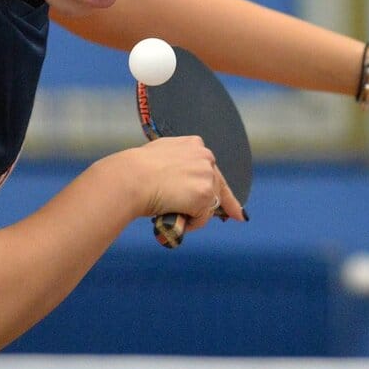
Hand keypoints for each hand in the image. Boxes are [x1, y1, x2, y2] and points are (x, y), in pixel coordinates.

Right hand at [99, 136, 245, 231]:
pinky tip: (174, 215)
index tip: (237, 206)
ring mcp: (207, 175)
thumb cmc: (136, 170)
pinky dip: (190, 223)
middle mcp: (206, 156)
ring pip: (209, 205)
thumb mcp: (161, 157)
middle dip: (221, 205)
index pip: (212, 169)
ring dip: (193, 214)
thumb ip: (177, 162)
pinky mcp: (206, 194)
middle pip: (217, 187)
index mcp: (195, 145)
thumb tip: (181, 179)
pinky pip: (202, 217)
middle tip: (234, 217)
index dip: (219, 187)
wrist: (132, 178)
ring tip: (171, 212)